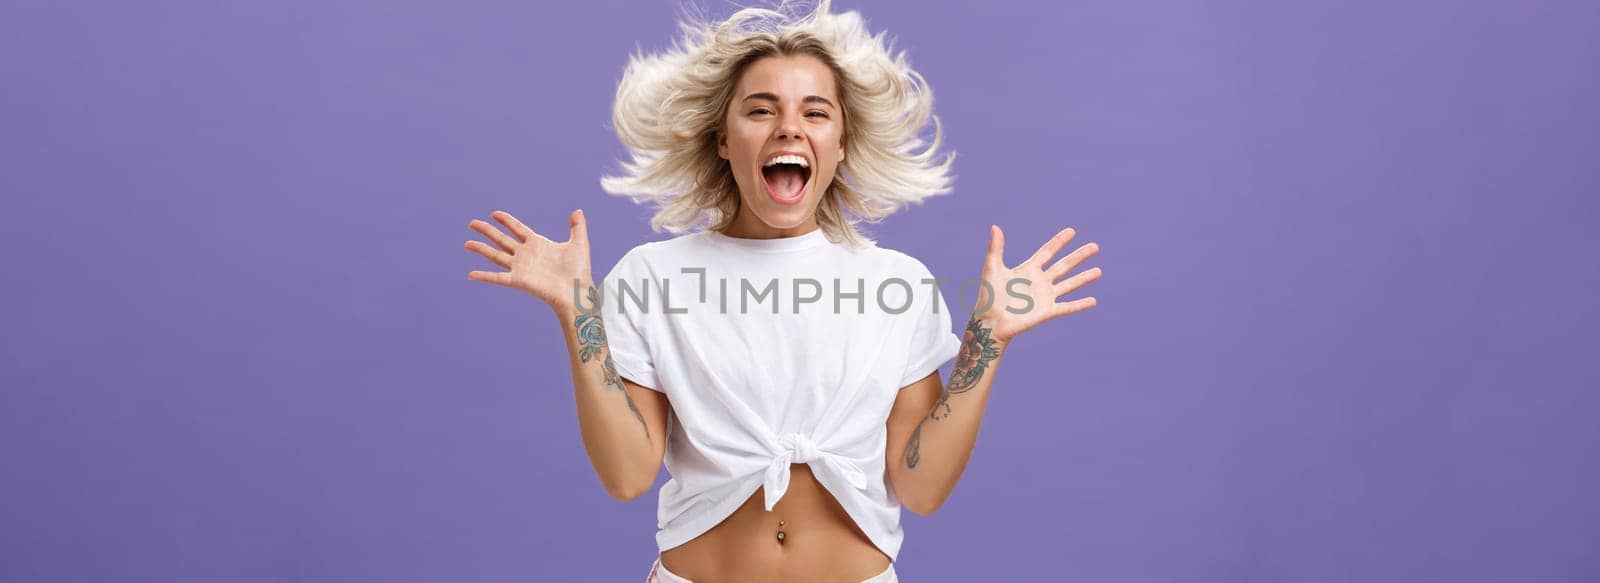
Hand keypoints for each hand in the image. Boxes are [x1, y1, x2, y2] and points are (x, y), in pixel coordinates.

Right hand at [464, 209, 593, 309]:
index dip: (506, 221)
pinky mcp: (518, 280)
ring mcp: (520, 267)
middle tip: (472, 223)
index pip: (517, 229)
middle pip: (501, 239)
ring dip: (481, 249)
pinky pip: (498, 277)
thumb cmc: (579, 271)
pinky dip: (485, 276)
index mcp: (538, 244)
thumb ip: (577, 226)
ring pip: (495, 255)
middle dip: (487, 231)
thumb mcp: (579, 243)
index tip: (494, 213)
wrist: (577, 291)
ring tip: (467, 243)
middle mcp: (526, 255)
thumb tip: (578, 211)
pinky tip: (471, 274)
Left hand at [972, 224, 1101, 344]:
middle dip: (1079, 256)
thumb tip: (995, 227)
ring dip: (1084, 278)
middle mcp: (1040, 282)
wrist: (990, 322)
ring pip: (1069, 284)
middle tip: (1095, 246)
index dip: (1059, 241)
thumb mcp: (992, 268)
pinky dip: (1080, 304)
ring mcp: (1045, 297)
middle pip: (1064, 265)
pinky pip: (1067, 307)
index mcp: (1028, 270)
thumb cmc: (988, 296)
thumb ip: (995, 248)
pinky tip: (1093, 300)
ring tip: (1098, 271)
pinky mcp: (1047, 312)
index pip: (1047, 252)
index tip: (1072, 231)